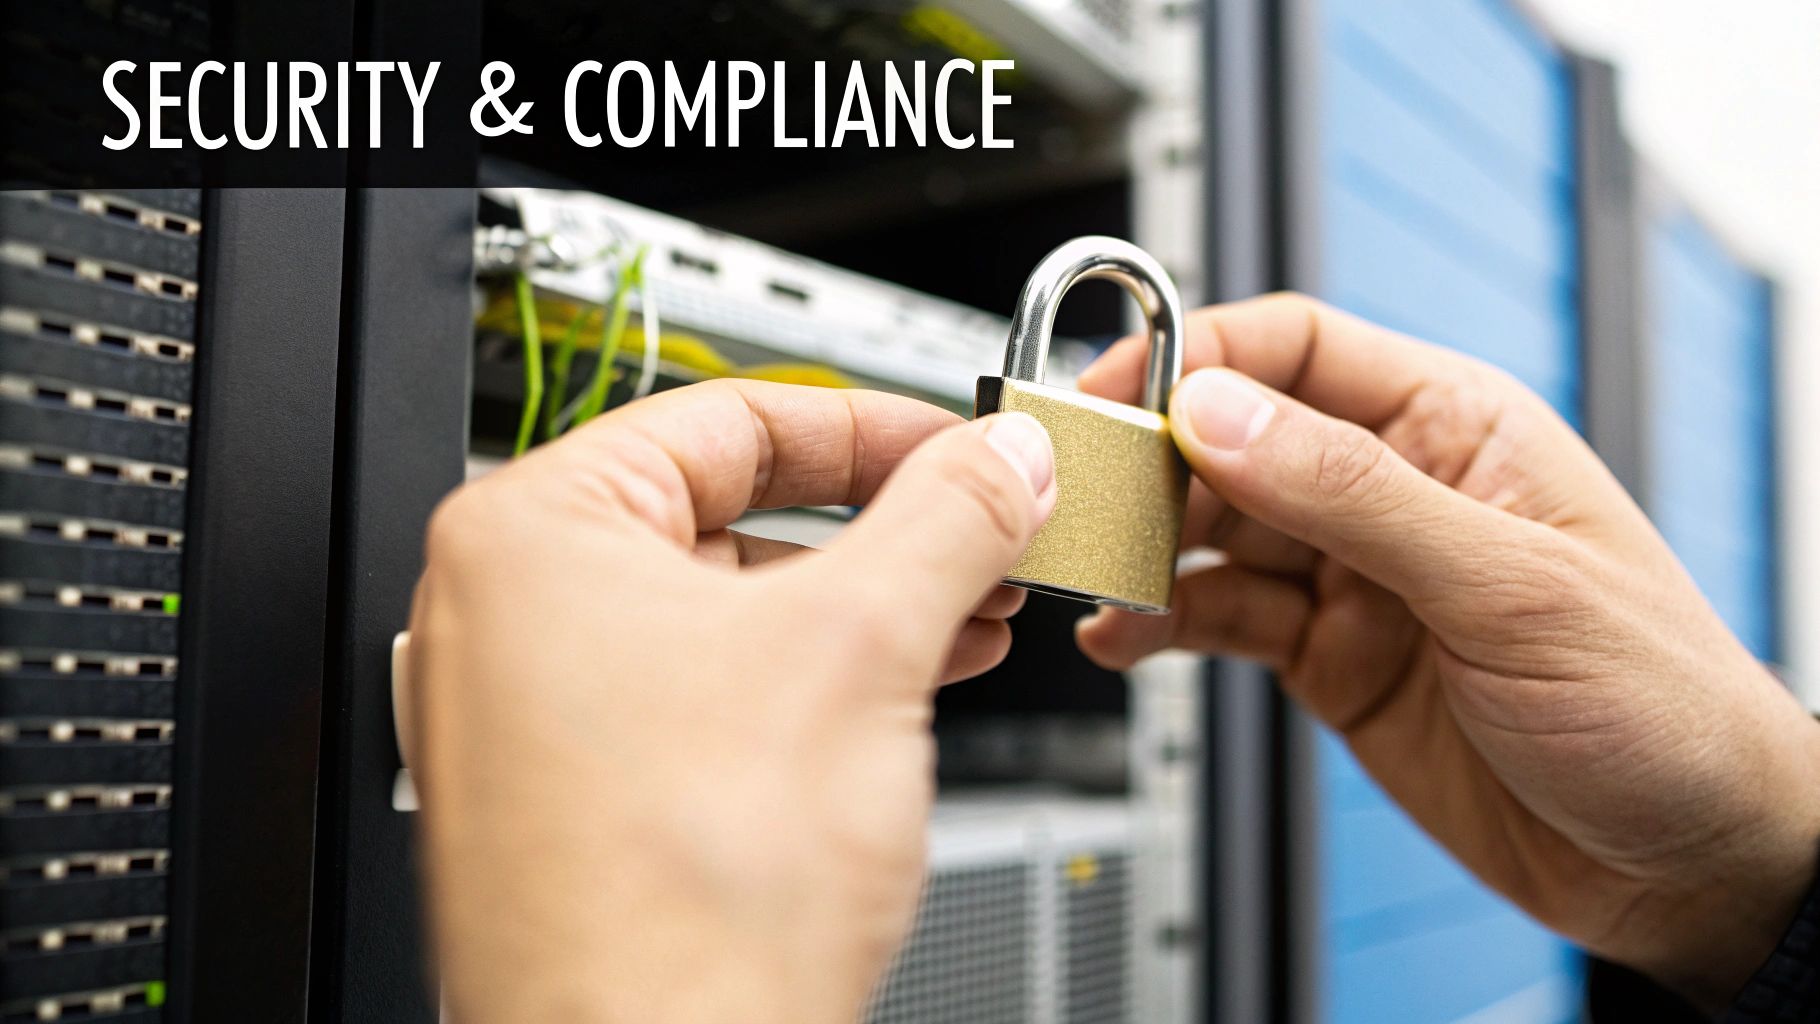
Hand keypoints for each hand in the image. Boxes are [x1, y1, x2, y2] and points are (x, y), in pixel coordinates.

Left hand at [404, 380, 1054, 1022]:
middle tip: (981, 537)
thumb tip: (997, 461)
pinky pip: (702, 702)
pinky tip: (899, 696)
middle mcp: (504, 621)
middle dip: (883, 531)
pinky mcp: (574, 805)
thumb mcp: (862, 649)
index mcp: (529, 537)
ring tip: (967, 617)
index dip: (876, 429)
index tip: (959, 448)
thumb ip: (946, 521)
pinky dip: (806, 686)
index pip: (730, 422)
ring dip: (862, 610)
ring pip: (726, 617)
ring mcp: (530, 722)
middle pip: (732, 519)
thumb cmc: (684, 899)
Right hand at [1076, 294, 1819, 1008]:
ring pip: (1214, 531)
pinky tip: (1125, 636)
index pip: (1295, 349)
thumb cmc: (1660, 705)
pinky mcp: (1329, 655)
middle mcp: (1393, 490)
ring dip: (1146, 550)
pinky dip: (1162, 624)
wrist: (1684, 866)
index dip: (1196, 359)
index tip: (1117, 394)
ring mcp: (1356, 576)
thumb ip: (1354, 496)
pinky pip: (1220, 618)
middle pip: (1234, 438)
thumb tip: (1220, 413)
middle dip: (1152, 462)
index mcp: (1454, 427)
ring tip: (1098, 578)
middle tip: (1085, 498)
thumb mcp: (1508, 586)